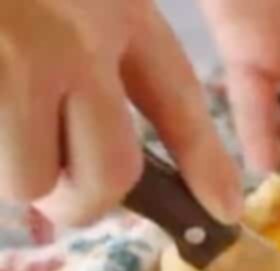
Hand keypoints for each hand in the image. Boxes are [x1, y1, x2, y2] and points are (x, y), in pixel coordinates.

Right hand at [0, 0, 241, 225]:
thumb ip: (99, 41)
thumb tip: (122, 154)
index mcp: (111, 3)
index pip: (179, 100)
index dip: (206, 164)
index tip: (226, 210)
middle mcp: (70, 38)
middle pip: (108, 175)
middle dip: (81, 197)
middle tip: (57, 186)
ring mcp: (9, 62)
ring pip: (28, 179)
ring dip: (9, 169)